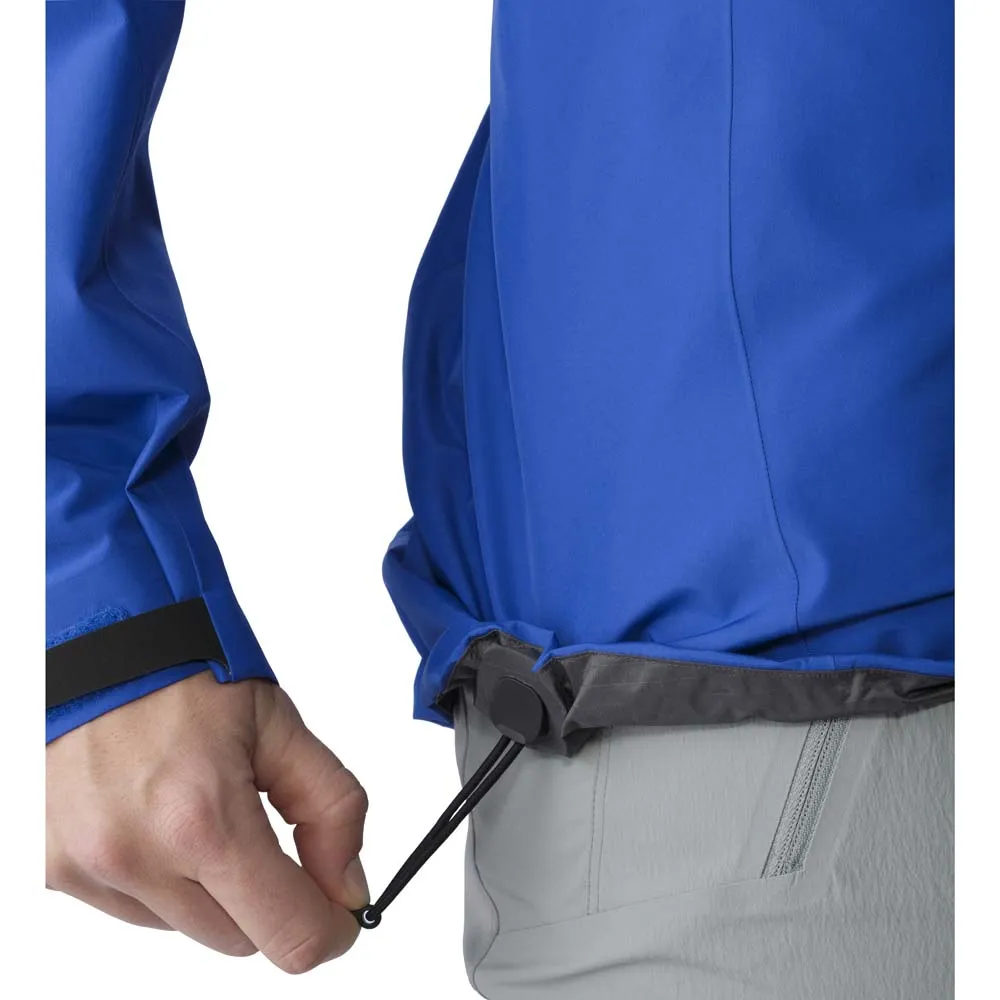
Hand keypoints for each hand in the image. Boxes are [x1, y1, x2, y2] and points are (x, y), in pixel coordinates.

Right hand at [46, 671, 368, 972]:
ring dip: (207, 886)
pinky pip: (131, 907)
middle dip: (267, 896)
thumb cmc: (183, 669)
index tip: (338, 913)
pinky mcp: (51, 870)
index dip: (328, 931)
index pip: (288, 936)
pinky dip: (158, 876)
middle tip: (261, 828)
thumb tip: (347, 885)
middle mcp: (135, 857)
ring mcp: (85, 870)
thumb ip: (331, 807)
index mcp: (201, 819)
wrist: (93, 640)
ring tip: (194, 804)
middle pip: (239, 938)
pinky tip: (154, 813)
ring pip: (184, 926)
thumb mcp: (278, 724)